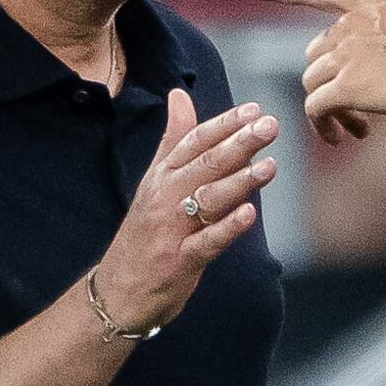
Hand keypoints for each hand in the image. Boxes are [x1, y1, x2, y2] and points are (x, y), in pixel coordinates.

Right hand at [94, 89, 280, 331]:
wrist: (117, 291)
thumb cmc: (144, 235)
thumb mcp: (154, 182)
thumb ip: (173, 140)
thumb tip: (179, 94)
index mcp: (161, 177)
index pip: (193, 142)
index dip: (224, 125)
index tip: (254, 110)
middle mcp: (164, 198)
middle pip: (204, 165)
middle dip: (238, 144)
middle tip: (269, 126)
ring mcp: (171, 230)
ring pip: (207, 200)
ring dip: (239, 182)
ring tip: (269, 166)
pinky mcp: (179, 262)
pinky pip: (206, 242)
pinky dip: (227, 228)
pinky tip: (249, 214)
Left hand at [240, 0, 385, 144]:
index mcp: (368, 0)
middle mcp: (350, 23)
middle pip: (315, 55)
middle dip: (330, 83)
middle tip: (356, 114)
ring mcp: (347, 53)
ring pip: (314, 84)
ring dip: (329, 111)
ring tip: (356, 130)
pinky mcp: (349, 85)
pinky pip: (315, 108)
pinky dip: (322, 125)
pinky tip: (340, 137)